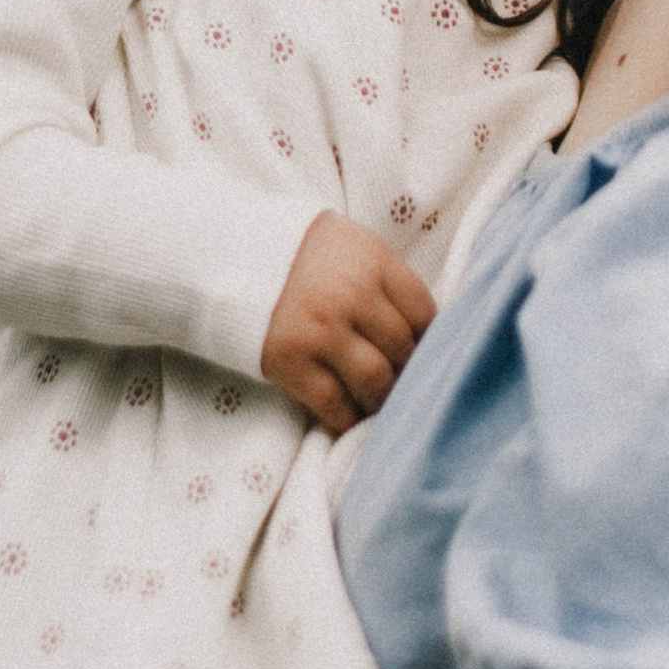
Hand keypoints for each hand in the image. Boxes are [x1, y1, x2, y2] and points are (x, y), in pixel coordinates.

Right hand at [259, 211, 435, 431]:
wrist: (237, 254)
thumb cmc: (311, 258)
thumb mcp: (358, 250)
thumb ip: (392, 286)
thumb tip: (430, 342)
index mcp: (373, 262)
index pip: (424, 314)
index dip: (430, 341)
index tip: (425, 354)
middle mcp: (349, 295)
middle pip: (403, 351)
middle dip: (408, 373)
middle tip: (404, 384)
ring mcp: (319, 330)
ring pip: (375, 382)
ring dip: (382, 399)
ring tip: (379, 401)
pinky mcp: (289, 361)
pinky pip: (334, 404)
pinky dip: (348, 418)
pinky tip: (351, 415)